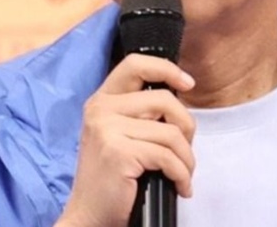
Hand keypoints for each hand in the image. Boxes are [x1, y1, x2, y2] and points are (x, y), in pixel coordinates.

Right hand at [55, 54, 195, 226]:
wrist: (89, 217)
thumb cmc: (111, 177)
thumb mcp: (118, 132)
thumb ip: (140, 111)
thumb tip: (180, 95)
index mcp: (102, 99)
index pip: (135, 64)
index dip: (166, 69)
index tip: (187, 84)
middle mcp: (101, 109)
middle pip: (164, 99)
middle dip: (186, 126)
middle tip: (185, 148)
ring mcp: (107, 130)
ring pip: (171, 132)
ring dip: (187, 158)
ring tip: (183, 172)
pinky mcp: (119, 153)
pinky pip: (168, 156)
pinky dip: (182, 174)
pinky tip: (181, 186)